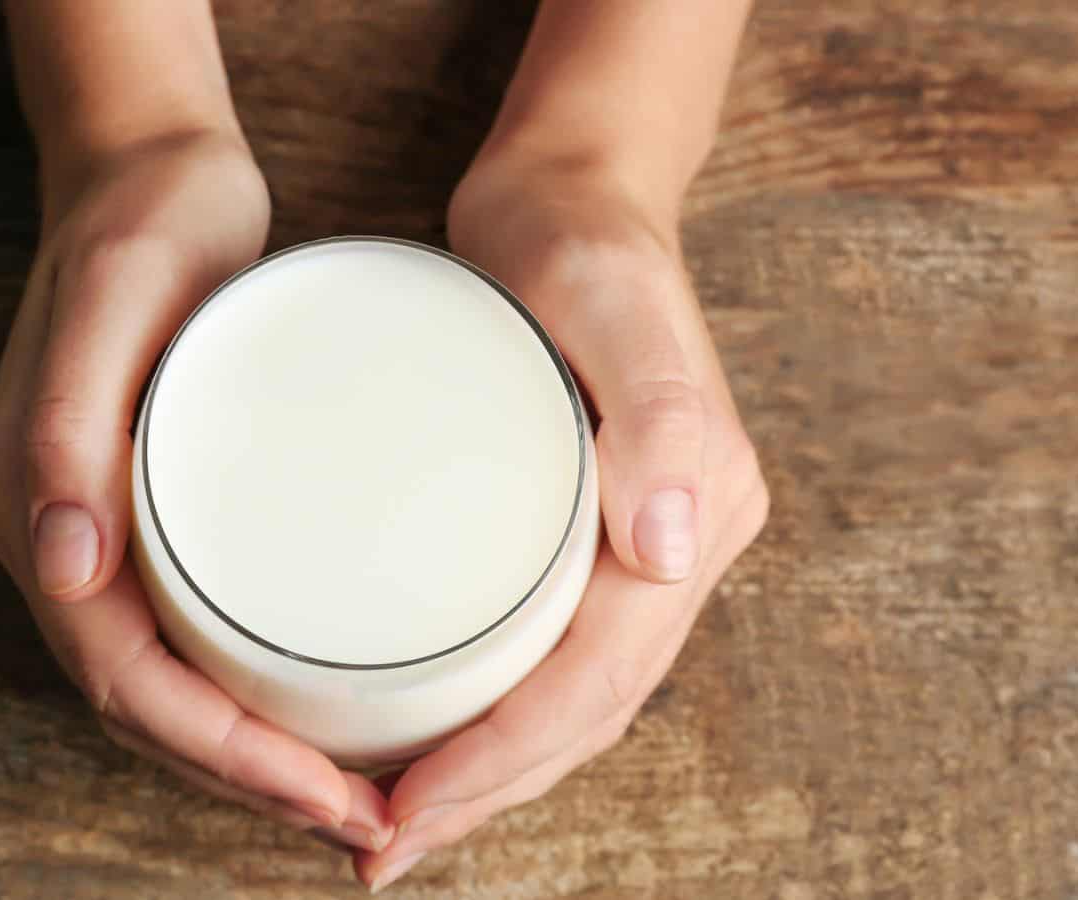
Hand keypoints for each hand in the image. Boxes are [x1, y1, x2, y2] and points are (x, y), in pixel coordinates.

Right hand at [0, 132, 391, 850]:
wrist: (147, 170)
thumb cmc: (141, 223)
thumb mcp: (115, 298)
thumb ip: (70, 428)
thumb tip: (63, 570)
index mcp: (30, 512)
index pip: (123, 681)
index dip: (223, 757)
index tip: (328, 797)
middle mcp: (56, 542)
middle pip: (147, 711)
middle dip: (250, 782)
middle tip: (364, 820)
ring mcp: (100, 536)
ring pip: (170, 691)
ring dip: (254, 761)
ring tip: (356, 796)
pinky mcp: (150, 518)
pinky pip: (191, 641)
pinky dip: (251, 701)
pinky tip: (321, 716)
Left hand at [356, 157, 769, 889]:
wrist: (574, 190)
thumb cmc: (578, 237)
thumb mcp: (609, 297)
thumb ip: (661, 408)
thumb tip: (676, 550)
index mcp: (698, 512)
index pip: (595, 680)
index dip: (501, 763)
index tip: (403, 815)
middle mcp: (677, 546)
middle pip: (583, 716)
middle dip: (485, 797)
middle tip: (379, 851)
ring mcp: (635, 545)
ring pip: (565, 703)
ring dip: (486, 778)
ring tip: (391, 826)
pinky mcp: (584, 531)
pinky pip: (544, 656)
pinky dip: (490, 718)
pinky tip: (426, 742)